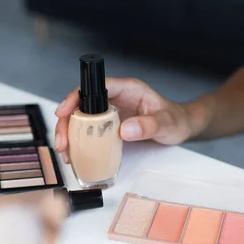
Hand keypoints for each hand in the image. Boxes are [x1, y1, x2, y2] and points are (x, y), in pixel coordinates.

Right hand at [54, 78, 192, 162]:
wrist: (181, 128)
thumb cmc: (176, 120)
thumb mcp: (167, 123)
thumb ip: (148, 125)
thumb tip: (124, 130)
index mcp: (127, 89)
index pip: (95, 88)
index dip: (76, 98)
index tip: (64, 112)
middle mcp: (115, 99)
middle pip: (82, 105)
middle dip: (67, 122)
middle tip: (62, 143)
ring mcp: (111, 113)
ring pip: (82, 120)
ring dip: (70, 135)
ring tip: (66, 154)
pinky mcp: (110, 126)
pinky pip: (90, 132)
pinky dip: (80, 143)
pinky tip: (75, 156)